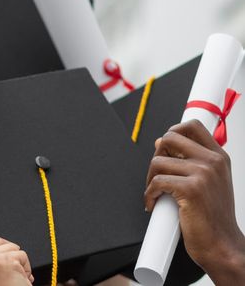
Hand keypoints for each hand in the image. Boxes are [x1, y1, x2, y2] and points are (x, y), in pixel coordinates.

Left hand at [144, 120, 244, 283]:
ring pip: (158, 161)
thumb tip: (161, 141)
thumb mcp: (208, 183)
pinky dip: (149, 194)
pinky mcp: (191, 189)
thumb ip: (189, 161)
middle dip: (157, 155)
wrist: (223, 246)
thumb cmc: (212, 217)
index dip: (172, 132)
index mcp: (218, 157)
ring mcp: (203, 174)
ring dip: (150, 179)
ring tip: (155, 192)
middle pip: (169, 137)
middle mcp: (213, 161)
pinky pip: (156, 182)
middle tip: (158, 175)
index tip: (165, 148)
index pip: (191, 126)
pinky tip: (153, 203)